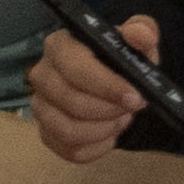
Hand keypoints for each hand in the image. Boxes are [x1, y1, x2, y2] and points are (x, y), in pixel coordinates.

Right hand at [24, 12, 154, 164]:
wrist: (114, 83)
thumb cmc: (120, 58)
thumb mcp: (137, 39)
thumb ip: (142, 31)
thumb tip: (139, 35)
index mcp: (60, 46)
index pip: (75, 68)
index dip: (106, 86)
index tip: (135, 97)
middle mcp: (42, 75)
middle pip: (70, 102)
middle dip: (108, 110)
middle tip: (131, 108)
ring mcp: (41, 106)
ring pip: (68, 131)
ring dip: (103, 130)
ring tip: (121, 119)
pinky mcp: (46, 132)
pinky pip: (70, 151)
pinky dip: (98, 147)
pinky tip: (110, 133)